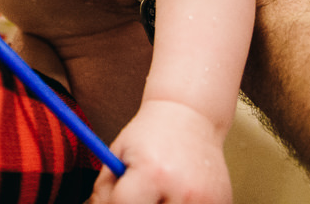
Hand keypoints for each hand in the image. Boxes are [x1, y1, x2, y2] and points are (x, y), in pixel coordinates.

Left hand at [94, 100, 231, 203]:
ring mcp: (205, 201)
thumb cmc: (150, 134)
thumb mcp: (118, 154)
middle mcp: (183, 190)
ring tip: (159, 193)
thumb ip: (104, 190)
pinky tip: (178, 195)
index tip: (115, 199)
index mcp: (152, 173)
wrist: (190, 115)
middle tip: (140, 195)